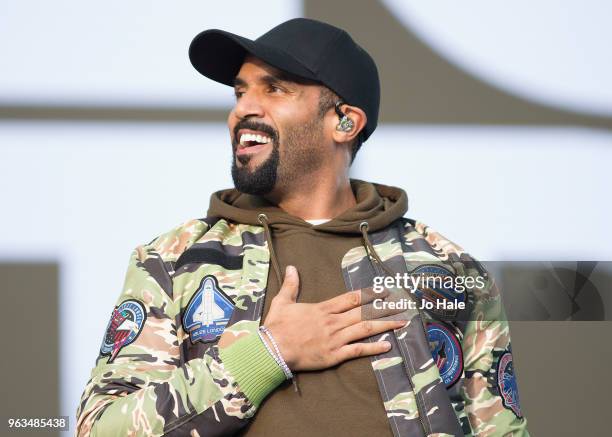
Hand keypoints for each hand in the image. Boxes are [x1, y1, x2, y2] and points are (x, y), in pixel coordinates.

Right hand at [262, 265, 404, 371]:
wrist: (272, 350)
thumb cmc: (276, 327)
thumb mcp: (282, 302)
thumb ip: (290, 285)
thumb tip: (292, 267)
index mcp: (323, 309)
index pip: (352, 298)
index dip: (370, 294)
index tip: (385, 290)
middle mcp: (333, 322)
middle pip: (364, 312)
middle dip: (385, 307)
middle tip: (403, 304)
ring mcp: (335, 339)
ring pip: (365, 329)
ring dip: (385, 325)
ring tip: (402, 321)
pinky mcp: (334, 355)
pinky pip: (358, 350)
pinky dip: (373, 348)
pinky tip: (387, 346)